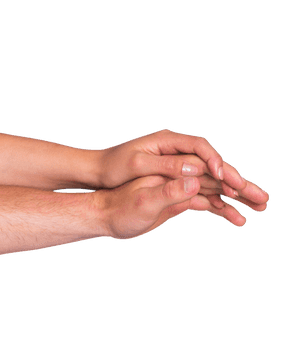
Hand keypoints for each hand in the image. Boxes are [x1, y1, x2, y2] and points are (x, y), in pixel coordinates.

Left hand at [96, 129, 267, 220]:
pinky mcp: (178, 182)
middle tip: (259, 196)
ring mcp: (180, 167)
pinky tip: (235, 216)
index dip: (215, 162)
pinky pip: (204, 190)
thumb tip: (195, 169)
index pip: (200, 148)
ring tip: (259, 207)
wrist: (98, 173)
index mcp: (168, 142)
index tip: (224, 178)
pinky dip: (220, 202)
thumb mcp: (136, 165)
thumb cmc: (113, 166)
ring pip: (214, 179)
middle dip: (237, 179)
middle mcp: (178, 152)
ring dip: (236, 192)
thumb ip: (165, 167)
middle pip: (214, 164)